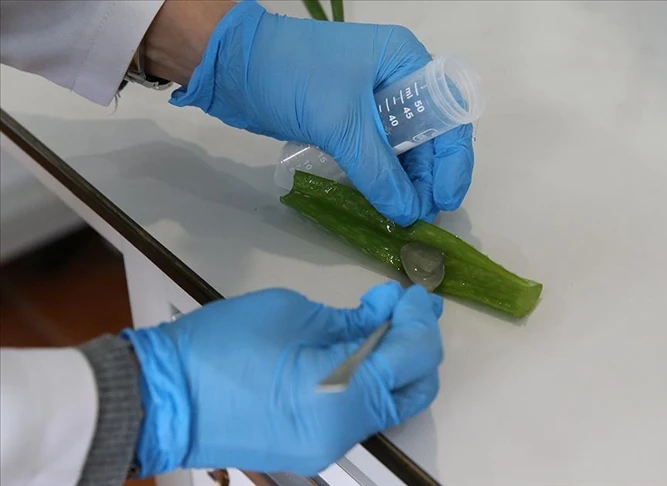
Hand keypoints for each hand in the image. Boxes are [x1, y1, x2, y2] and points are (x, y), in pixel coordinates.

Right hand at [121, 282, 443, 476]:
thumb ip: (349, 320)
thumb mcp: (291, 315)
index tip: (415, 291)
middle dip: (418, 344)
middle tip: (406, 308)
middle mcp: (345, 432)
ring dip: (395, 362)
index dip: (420, 318)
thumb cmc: (220, 347)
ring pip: (389, 404)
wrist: (157, 401)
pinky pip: (359, 413)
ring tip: (382, 321)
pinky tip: (356, 348)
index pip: (411, 356)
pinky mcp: (312, 449)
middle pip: (413, 390)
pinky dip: (369, 380)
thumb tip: (383, 316)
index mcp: (342, 395)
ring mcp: (329, 446)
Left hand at [167, 0, 473, 225]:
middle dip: (429, 178)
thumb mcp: (340, 123)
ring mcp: (374, 102)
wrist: (231, 65)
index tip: (445, 199)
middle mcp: (398, 81)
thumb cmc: (292, 75)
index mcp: (406, 63)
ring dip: (407, 183)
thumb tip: (408, 214)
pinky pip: (379, 154)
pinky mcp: (350, 121)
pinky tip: (385, 204)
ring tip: (406, 218)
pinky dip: (384, 179)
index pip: (448, 115)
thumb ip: (378, 171)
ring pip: (404, 149)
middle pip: (430, 136)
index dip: (453, 160)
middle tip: (422, 217)